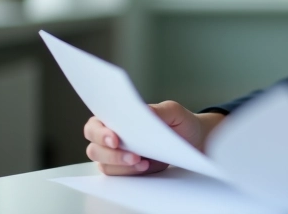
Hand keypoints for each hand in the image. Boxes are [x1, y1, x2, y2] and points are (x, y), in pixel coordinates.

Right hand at [83, 101, 224, 175]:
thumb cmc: (179, 123)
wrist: (193, 141)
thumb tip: (143, 112)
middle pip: (94, 149)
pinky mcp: (126, 171)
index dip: (99, 133)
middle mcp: (112, 138)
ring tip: (143, 162)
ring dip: (121, 165)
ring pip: (104, 165)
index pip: (95, 125)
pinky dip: (129, 173)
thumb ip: (157, 110)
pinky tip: (145, 167)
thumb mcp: (173, 111)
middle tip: (134, 156)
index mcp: (117, 119)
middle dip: (111, 154)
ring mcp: (116, 156)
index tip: (114, 139)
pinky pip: (118, 176)